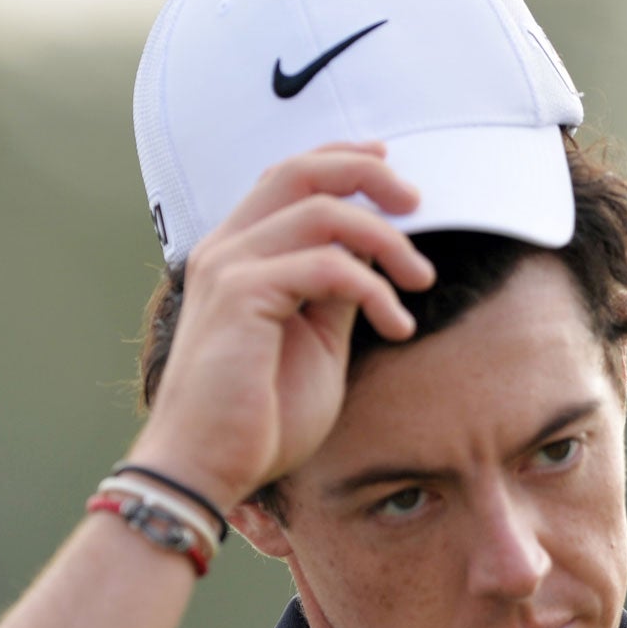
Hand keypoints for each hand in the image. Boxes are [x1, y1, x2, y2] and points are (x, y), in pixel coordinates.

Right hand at [128, 143, 431, 508]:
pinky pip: (328, 266)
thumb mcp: (315, 342)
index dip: (341, 159)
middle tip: (417, 202)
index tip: (392, 171)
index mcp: (236, 254)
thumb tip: (375, 255)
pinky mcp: (240, 295)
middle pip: (300, 171)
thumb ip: (336, 291)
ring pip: (323, 212)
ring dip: (387, 240)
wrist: (207, 468)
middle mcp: (225, 249)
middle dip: (367, 174)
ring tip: (420, 281)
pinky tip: (396, 325)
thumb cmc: (258, 419)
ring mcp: (228, 268)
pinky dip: (375, 290)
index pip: (288, 177)